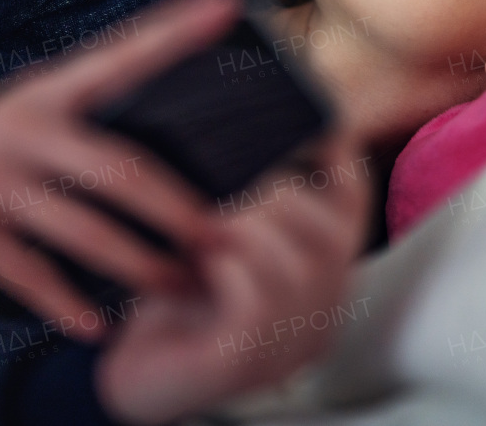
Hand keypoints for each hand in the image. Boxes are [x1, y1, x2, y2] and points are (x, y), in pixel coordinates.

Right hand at [0, 0, 243, 340]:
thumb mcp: (34, 120)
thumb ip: (95, 126)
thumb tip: (189, 153)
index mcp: (50, 90)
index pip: (123, 52)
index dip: (175, 28)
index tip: (226, 0)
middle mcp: (24, 126)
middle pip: (120, 170)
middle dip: (178, 212)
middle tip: (227, 239)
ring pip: (84, 231)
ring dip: (137, 267)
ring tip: (178, 287)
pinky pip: (30, 276)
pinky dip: (66, 306)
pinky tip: (96, 328)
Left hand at [94, 127, 372, 424]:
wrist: (133, 374)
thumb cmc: (172, 297)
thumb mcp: (213, 230)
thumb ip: (239, 189)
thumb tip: (246, 110)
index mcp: (321, 273)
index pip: (352, 203)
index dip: (336, 152)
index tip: (310, 114)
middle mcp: (319, 312)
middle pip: (332, 236)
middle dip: (277, 198)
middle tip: (227, 191)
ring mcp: (287, 344)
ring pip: (294, 267)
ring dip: (244, 230)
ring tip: (205, 222)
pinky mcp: (244, 363)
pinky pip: (255, 302)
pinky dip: (225, 267)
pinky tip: (196, 262)